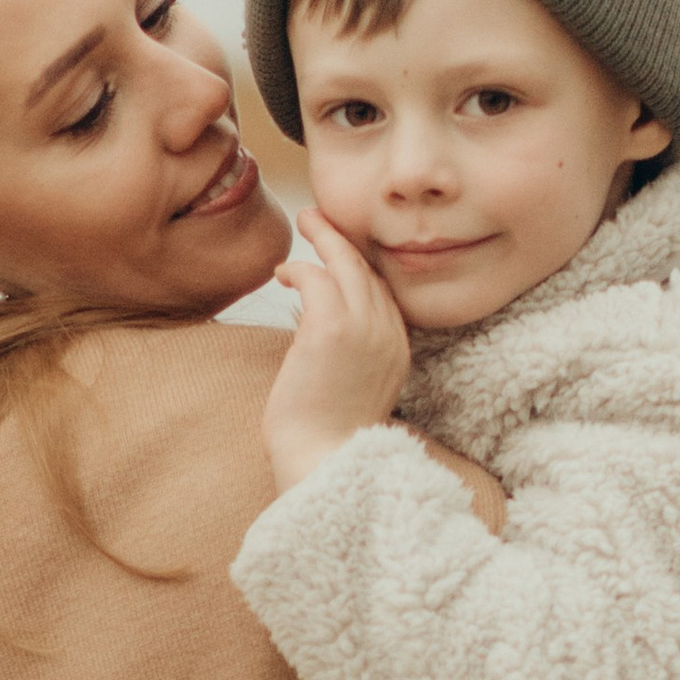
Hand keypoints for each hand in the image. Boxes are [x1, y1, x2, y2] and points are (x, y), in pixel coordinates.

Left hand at [262, 210, 412, 493]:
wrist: (322, 461)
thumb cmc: (324, 437)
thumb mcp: (348, 389)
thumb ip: (343, 353)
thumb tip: (309, 324)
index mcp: (397, 350)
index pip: (384, 294)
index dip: (362, 267)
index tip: (342, 250)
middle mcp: (388, 335)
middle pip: (370, 270)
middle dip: (344, 240)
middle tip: (321, 218)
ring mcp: (364, 329)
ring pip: (346, 263)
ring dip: (323, 238)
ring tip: (305, 222)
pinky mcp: (332, 328)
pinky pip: (317, 277)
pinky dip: (298, 268)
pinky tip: (282, 274)